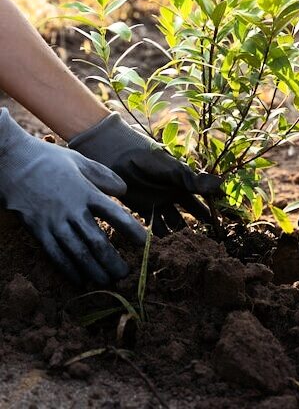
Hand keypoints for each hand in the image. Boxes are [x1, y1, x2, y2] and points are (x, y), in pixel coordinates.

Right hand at [0, 108, 145, 284]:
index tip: (144, 243)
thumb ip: (103, 175)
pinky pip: (55, 255)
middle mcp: (72, 210)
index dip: (131, 229)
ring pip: (78, 253)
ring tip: (108, 281)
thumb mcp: (79, 160)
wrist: (12, 162)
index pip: (114, 214)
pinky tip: (79, 280)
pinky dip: (68, 270)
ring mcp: (53, 222)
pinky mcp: (38, 231)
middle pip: (97, 241)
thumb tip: (124, 189)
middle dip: (113, 260)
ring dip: (95, 270)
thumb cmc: (48, 160)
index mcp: (85, 191)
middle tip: (126, 274)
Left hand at [69, 112, 222, 235]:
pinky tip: (166, 250)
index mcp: (184, 184)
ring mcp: (159, 204)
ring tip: (187, 253)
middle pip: (189, 216)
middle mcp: (174, 195)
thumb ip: (194, 180)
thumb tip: (221, 184)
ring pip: (173, 224)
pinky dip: (160, 239)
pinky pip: (155, 228)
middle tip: (207, 247)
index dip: (211, 213)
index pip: (202, 201)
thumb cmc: (149, 158)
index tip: (222, 228)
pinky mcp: (143, 211)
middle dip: (197, 229)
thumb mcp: (173, 170)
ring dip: (179, 236)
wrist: (119, 157)